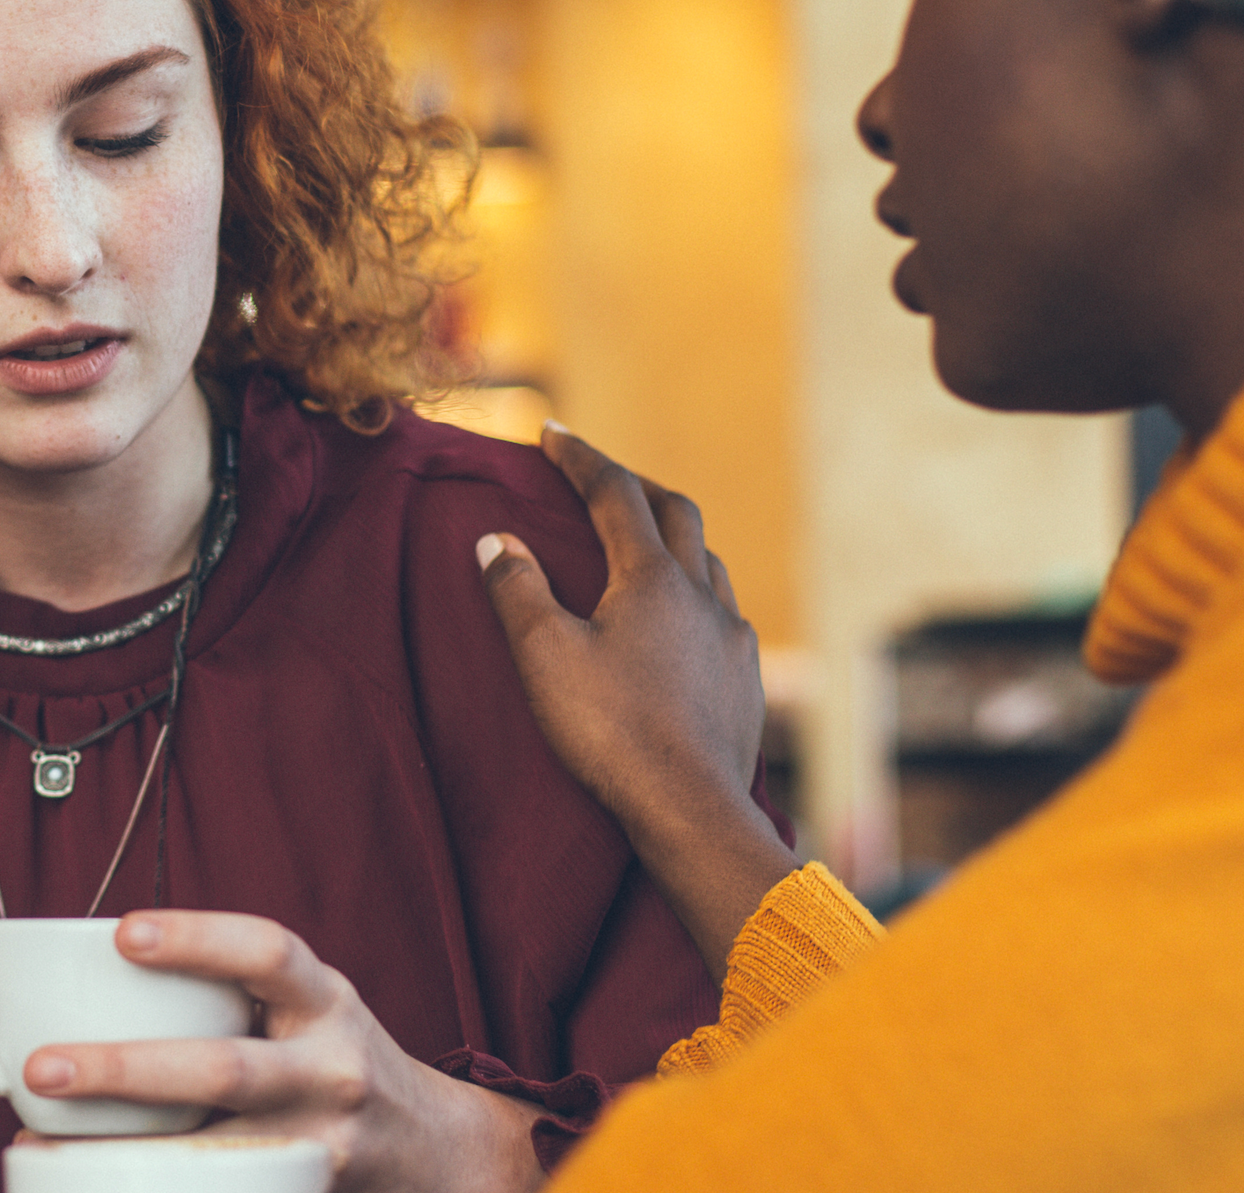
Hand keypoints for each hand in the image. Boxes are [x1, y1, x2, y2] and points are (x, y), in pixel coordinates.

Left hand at [18, 912, 544, 1192]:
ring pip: (216, 1148)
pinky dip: (155, 1185)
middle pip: (226, 1069)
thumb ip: (229, 994)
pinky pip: (224, 1188)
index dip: (196, 938)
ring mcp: (321, 1140)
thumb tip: (89, 987)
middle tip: (42, 1066)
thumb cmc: (332, 1059)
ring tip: (45, 1140)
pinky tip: (97, 1181)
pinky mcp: (307, 1189)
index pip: (268, 952)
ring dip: (124, 1148)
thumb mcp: (306, 1007)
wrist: (433, 1145)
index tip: (120, 934)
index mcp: (323, 1001)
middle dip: (125, 1070)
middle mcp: (330, 1067)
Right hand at [477, 424, 795, 978]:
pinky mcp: (746, 678)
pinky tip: (683, 621)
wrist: (690, 809)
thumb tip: (496, 539)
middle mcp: (701, 594)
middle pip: (675, 512)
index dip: (581, 457)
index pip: (614, 493)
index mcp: (651, 578)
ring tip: (643, 546)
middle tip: (599, 480)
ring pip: (709, 561)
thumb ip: (518, 590)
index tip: (551, 434)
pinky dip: (696, 593)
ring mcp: (732, 636)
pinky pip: (724, 613)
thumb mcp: (545, 657)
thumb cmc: (611, 731)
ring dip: (674, 539)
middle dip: (634, 486)